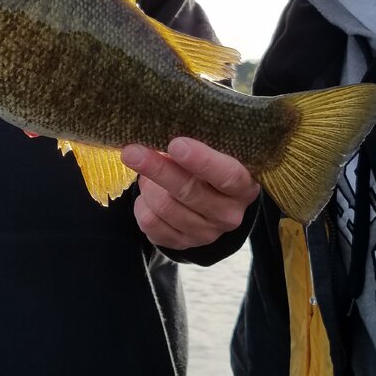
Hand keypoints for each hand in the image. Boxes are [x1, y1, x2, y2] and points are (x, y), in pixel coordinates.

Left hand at [121, 137, 259, 250]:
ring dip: (148, 186)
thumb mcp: (216, 152)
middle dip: (157, 169)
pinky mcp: (183, 243)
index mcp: (243, 186)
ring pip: (165, 207)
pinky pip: (151, 225)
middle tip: (132, 151)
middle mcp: (229, 214)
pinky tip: (148, 194)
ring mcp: (206, 233)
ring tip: (147, 173)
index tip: (176, 144)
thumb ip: (198, 142)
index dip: (201, 160)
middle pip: (188, 192)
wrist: (214, 202)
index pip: (227, 175)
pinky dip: (142, 205)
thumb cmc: (211, 167)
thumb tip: (162, 132)